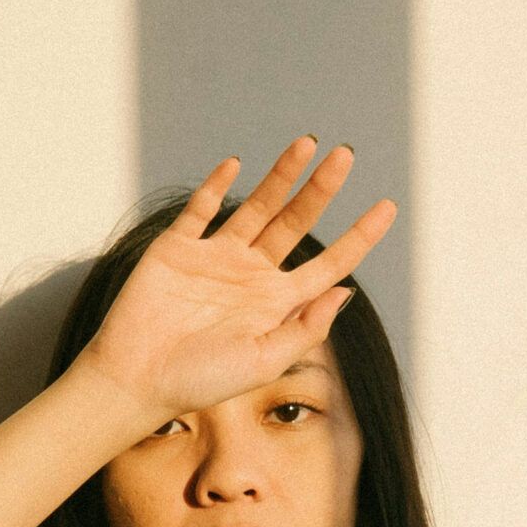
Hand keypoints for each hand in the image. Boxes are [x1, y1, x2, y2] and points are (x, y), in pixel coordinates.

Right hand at [75, 138, 396, 425]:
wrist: (137, 379)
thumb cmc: (200, 382)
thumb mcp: (264, 362)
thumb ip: (305, 327)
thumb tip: (346, 291)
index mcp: (277, 303)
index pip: (328, 263)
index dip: (359, 236)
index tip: (388, 206)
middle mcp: (251, 275)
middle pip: (296, 222)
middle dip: (322, 188)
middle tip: (346, 154)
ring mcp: (215, 258)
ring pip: (257, 206)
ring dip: (281, 175)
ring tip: (308, 143)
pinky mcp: (178, 249)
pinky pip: (200, 210)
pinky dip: (215, 186)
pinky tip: (235, 165)